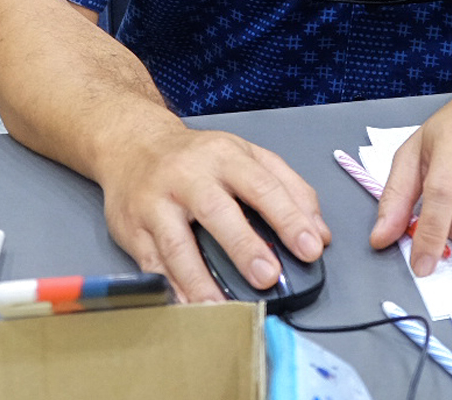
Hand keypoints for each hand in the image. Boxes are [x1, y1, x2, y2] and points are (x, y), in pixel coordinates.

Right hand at [95, 122, 329, 303]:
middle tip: (267, 277)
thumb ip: (289, 189)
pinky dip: (170, 287)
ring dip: (200, 278)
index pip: (262, 186)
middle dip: (244, 246)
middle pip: (217, 211)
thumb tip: (319, 233)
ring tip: (223, 306)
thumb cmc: (199, 156)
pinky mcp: (132, 229)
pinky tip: (188, 304)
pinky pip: (151, 262)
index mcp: (225, 157)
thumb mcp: (248, 156)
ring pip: (177, 243)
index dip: (289, 218)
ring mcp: (157, 203)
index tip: (310, 247)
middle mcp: (189, 177)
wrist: (133, 145)